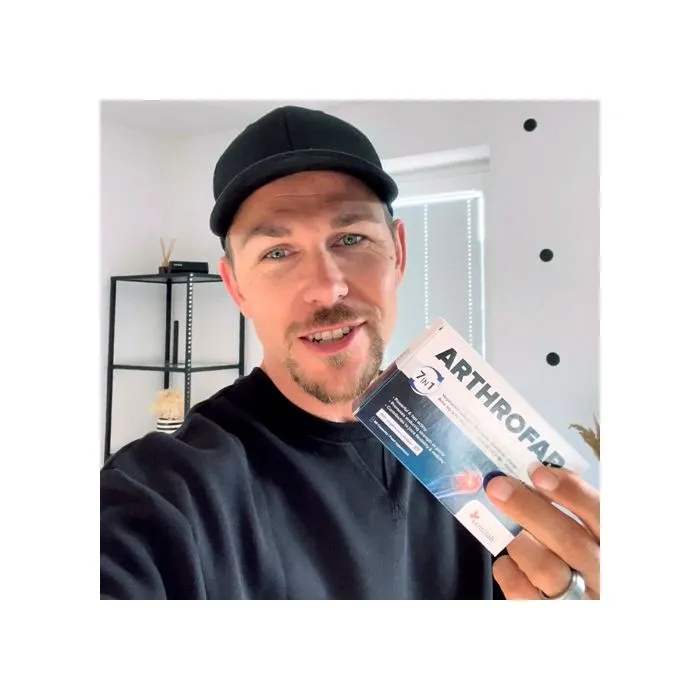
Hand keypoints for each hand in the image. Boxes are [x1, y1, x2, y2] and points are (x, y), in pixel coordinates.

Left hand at [485, 465, 599, 599]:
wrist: (576, 600)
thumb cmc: (577, 559)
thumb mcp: (586, 532)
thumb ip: (567, 508)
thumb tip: (528, 476)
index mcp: (612, 542)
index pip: (600, 514)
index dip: (571, 492)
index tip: (537, 472)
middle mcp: (602, 572)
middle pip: (569, 540)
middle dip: (529, 509)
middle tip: (497, 487)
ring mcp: (579, 598)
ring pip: (546, 567)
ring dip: (519, 540)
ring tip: (504, 526)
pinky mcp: (548, 612)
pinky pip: (521, 590)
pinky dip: (507, 568)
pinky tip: (507, 560)